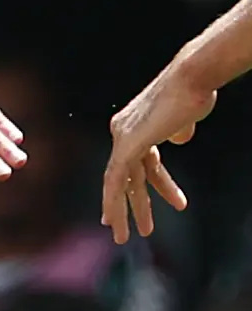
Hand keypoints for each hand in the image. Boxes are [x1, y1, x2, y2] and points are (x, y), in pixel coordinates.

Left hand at [102, 63, 207, 242]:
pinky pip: (115, 180)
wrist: (194, 76)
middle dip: (131, 204)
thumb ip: (178, 130)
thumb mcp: (186, 118)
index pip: (137, 162)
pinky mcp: (126, 144)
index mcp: (133, 126)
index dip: (139, 185)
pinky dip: (115, 201)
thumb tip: (178, 140)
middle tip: (130, 231)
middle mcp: (122, 131)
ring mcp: (122, 137)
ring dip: (130, 211)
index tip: (139, 203)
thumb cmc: (195, 92)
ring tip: (141, 234)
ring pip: (121, 183)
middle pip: (128, 175)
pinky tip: (116, 220)